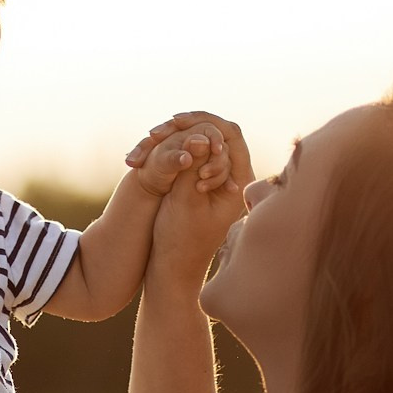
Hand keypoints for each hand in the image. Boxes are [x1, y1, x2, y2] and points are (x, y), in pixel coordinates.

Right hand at [145, 114, 252, 284]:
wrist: (171, 267)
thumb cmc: (180, 240)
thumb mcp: (185, 201)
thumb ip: (193, 167)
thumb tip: (200, 136)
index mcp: (240, 182)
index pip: (231, 136)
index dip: (205, 124)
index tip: (176, 125)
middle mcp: (234, 177)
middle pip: (218, 134)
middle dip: (190, 127)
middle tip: (160, 128)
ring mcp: (219, 179)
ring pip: (203, 143)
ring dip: (178, 137)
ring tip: (152, 137)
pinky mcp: (202, 182)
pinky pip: (192, 156)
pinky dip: (174, 149)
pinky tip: (151, 149)